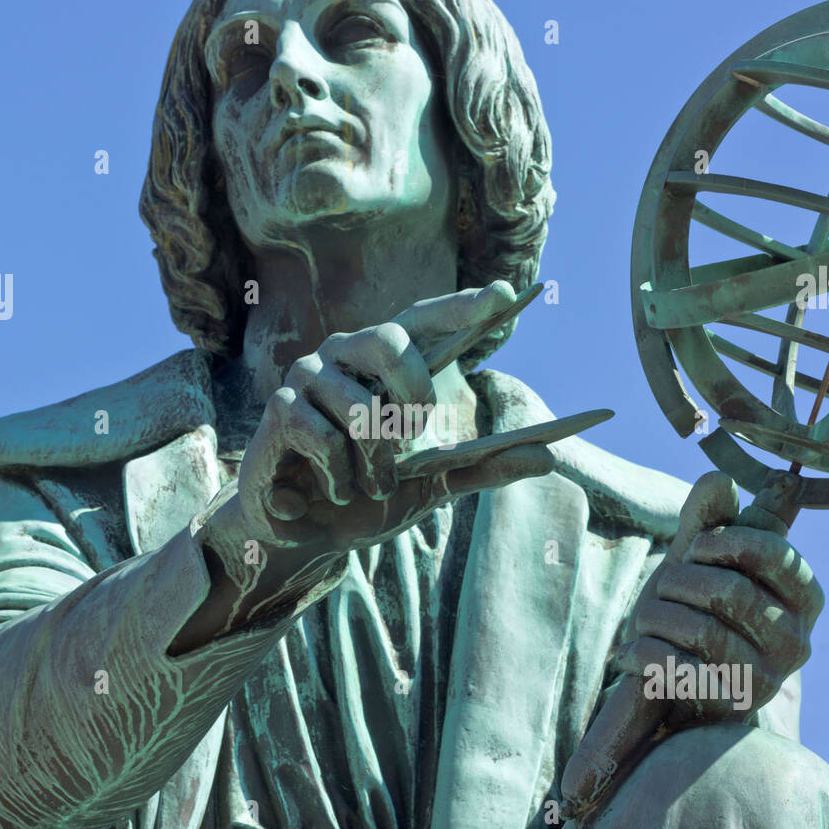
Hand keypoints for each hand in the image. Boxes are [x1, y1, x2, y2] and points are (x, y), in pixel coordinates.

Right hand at [235, 281, 553, 560]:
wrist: (302, 535)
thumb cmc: (365, 497)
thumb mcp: (431, 487)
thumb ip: (484, 469)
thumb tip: (548, 458)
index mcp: (382, 364)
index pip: (424, 320)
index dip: (462, 305)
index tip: (506, 293)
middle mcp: (343, 355)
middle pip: (391, 338)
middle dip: (415, 391)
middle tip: (414, 433)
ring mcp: (307, 377)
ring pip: (362, 407)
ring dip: (376, 463)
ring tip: (368, 485)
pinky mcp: (280, 412)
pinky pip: (325, 439)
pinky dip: (340, 477)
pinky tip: (332, 490)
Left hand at [560, 471, 823, 817]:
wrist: (669, 684)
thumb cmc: (692, 610)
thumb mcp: (698, 559)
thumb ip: (709, 519)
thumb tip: (722, 480)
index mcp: (803, 597)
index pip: (774, 552)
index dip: (723, 541)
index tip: (696, 547)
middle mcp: (797, 642)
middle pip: (731, 590)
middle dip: (679, 581)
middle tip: (662, 588)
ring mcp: (766, 680)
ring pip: (702, 630)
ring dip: (656, 617)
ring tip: (645, 620)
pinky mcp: (727, 710)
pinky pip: (678, 670)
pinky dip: (643, 654)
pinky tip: (631, 653)